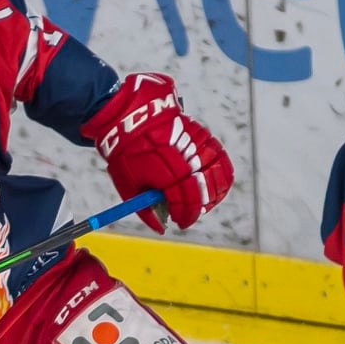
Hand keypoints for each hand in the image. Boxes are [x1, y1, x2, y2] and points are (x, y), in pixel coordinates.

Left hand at [86, 73, 232, 232]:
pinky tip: (210, 176)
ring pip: (219, 173)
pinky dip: (219, 169)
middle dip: (201, 206)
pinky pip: (219, 155)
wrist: (128, 116)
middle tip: (190, 211)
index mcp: (167, 175)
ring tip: (204, 196)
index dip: (187, 217)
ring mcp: (196, 146)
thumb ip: (146, 209)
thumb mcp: (128, 186)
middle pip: (206, 192)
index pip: (187, 204)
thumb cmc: (125, 153)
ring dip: (214, 189)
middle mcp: (186, 161)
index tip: (181, 222)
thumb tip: (162, 227)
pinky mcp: (201, 134)